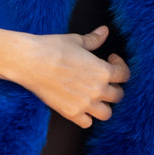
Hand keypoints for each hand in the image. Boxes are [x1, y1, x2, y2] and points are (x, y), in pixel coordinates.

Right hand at [12, 25, 129, 128]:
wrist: (29, 61)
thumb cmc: (52, 48)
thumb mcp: (76, 41)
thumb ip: (94, 39)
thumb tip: (104, 31)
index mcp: (102, 70)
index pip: (124, 75)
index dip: (120, 66)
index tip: (111, 60)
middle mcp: (97, 90)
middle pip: (118, 96)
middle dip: (113, 87)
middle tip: (103, 80)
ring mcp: (84, 104)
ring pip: (106, 113)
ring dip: (104, 105)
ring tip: (95, 97)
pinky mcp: (70, 113)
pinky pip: (87, 123)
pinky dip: (87, 117)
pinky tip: (81, 106)